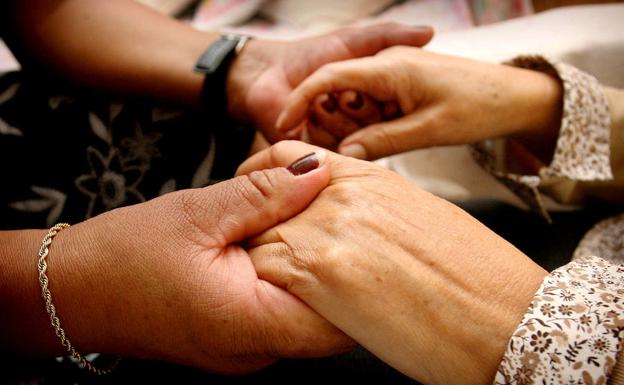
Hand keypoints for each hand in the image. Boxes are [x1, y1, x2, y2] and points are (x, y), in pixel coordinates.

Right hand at [44, 157, 350, 372]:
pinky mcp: (239, 335)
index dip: (369, 280)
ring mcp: (247, 348)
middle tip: (355, 218)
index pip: (342, 323)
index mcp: (249, 324)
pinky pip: (284, 311)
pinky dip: (295, 278)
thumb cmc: (123, 257)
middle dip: (349, 269)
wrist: (72, 291)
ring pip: (310, 315)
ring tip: (323, 223)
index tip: (378, 237)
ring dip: (321, 271)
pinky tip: (288, 242)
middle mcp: (256, 349)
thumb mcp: (198, 212)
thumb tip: (319, 171)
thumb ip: (265, 194)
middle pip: (333, 319)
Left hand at [226, 24, 432, 143]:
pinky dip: (314, 130)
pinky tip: (303, 117)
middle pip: (375, 130)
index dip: (389, 102)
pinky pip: (327, 150)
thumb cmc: (310, 53)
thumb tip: (429, 32)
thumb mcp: (353, 41)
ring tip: (319, 102)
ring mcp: (340, 139)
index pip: (397, 112)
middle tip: (342, 94)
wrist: (267, 70)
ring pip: (351, 142)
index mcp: (377, 101)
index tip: (378, 90)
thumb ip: (388, 35)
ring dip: (332, 117)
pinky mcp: (318, 152)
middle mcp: (362, 124)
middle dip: (357, 108)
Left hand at [238, 141, 547, 384]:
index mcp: (365, 176)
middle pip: (264, 203)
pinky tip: (298, 307)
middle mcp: (341, 193)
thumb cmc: (470, 271)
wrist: (502, 315)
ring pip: (259, 240)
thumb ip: (365, 204)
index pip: (286, 158)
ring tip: (292, 292)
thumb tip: (336, 210)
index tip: (253, 198)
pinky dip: (268, 292)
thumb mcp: (413, 215)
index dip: (258, 176)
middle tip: (268, 259)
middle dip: (257, 231)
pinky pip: (264, 272)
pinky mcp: (320, 272)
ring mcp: (327, 228)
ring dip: (264, 266)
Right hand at [276, 48, 561, 160]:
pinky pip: (372, 104)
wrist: (518, 95)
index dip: (300, 100)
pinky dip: (372, 123)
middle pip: (338, 93)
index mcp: (389, 67)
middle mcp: (387, 64)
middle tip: (359, 147)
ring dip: (357, 126)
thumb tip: (344, 156)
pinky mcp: (402, 84)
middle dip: (337, 122)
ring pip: (354, 102)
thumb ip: (382, 142)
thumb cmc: (480, 107)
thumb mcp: (428, 130)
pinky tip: (392, 136)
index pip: (329, 77)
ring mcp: (394, 72)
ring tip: (388, 140)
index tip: (282, 125)